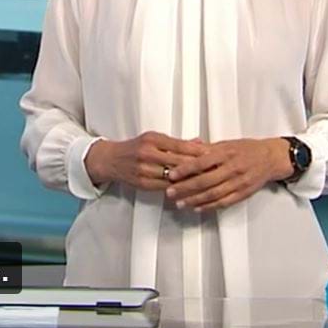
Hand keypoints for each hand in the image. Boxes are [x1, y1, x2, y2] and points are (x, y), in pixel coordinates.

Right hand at [84, 132, 208, 191]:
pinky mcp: (142, 184)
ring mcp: (144, 170)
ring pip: (174, 178)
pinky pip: (166, 188)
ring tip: (208, 181)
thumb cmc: (134, 147)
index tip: (213, 154)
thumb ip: (177, 142)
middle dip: (199, 167)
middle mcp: (147, 154)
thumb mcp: (153, 138)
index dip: (199, 151)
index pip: (181, 146)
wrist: (111, 160)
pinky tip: (190, 190)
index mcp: (152, 140)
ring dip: (191, 181)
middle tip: (216, 170)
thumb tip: (199, 142)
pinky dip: (179, 188)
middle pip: (179, 163)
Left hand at [165, 138, 294, 210]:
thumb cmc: (247, 149)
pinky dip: (210, 206)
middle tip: (170, 192)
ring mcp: (239, 182)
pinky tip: (197, 208)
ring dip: (194, 200)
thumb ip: (206, 148)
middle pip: (205, 181)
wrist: (272, 158)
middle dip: (185, 188)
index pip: (202, 162)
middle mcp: (232, 168)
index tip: (172, 175)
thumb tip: (184, 147)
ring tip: (180, 203)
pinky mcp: (243, 193)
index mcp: (226, 154)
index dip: (185, 169)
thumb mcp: (226, 144)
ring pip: (213, 194)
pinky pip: (224, 202)